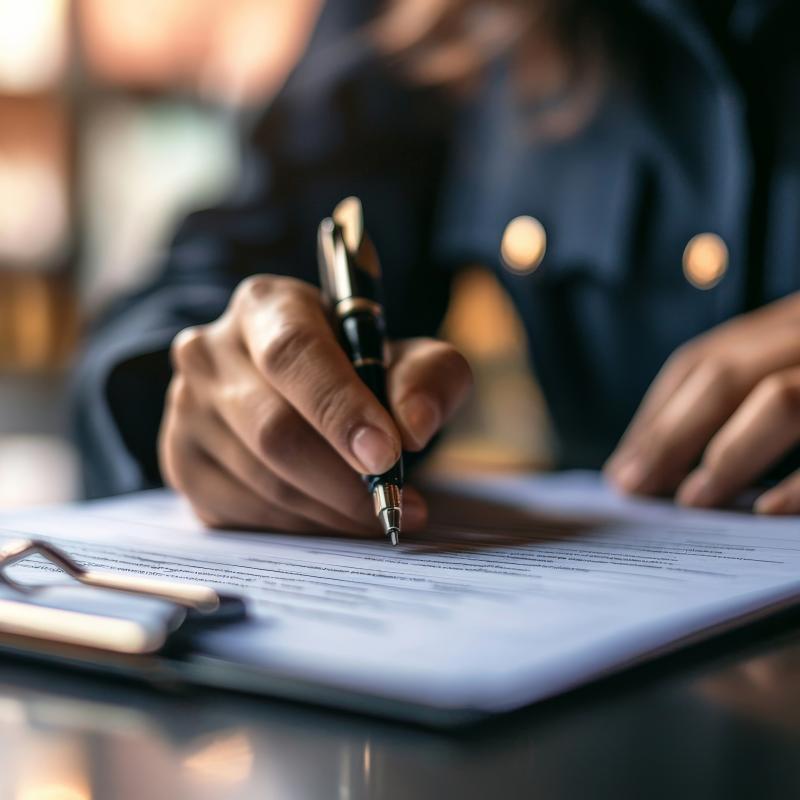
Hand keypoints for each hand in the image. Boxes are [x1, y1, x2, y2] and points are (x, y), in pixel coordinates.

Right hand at [158, 275, 471, 533]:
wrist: (300, 389)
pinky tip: (335, 517)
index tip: (386, 455)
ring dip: (331, 511)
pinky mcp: (183, 463)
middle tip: (397, 504)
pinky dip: (302, 526)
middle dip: (344, 480)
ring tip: (380, 513)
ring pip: (262, 480)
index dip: (341, 408)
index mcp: (265, 306)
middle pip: (273, 429)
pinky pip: (246, 512)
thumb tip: (413, 427)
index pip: (294, 353)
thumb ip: (428, 377)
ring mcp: (187, 410)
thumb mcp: (407, 357)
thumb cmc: (358, 368)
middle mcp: (210, 352)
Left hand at [605, 292, 799, 512]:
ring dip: (726, 455)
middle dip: (669, 436)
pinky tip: (765, 510)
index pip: (701, 362)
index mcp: (788, 321)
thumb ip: (744, 385)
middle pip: (725, 376)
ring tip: (690, 502)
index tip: (624, 465)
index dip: (657, 415)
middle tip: (632, 488)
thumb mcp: (793, 354)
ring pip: (779, 399)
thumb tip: (653, 463)